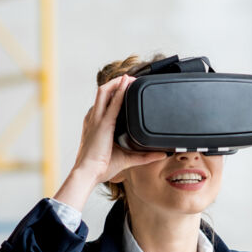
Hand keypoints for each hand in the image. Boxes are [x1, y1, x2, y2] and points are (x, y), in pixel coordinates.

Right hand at [52, 75, 167, 208]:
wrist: (88, 174)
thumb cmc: (101, 167)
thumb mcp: (127, 159)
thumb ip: (145, 155)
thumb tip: (162, 154)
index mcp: (96, 125)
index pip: (103, 103)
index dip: (113, 93)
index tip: (125, 88)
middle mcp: (94, 119)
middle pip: (102, 92)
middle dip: (115, 83)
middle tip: (130, 79)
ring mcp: (97, 120)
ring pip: (104, 92)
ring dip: (117, 82)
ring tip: (129, 77)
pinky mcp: (103, 124)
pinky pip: (112, 103)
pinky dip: (120, 91)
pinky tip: (127, 84)